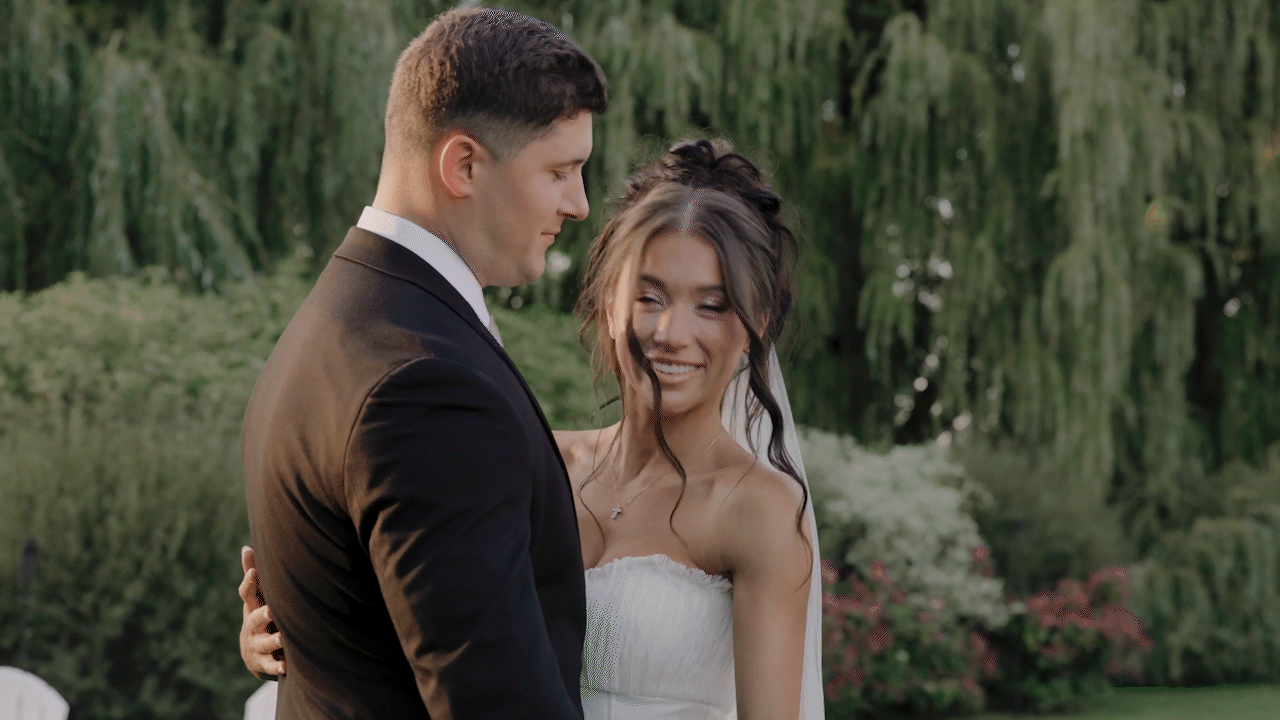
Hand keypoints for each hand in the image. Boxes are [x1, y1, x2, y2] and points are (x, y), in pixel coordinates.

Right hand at [239, 545, 286, 678]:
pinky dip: (278, 666)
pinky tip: (286, 665)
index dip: (249, 583)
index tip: (252, 572)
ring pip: (266, 643)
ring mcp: (257, 645)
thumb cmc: (260, 616)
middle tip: (272, 610)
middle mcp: (253, 626)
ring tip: (283, 637)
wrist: (254, 654)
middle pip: (256, 619)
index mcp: (252, 607)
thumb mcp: (255, 598)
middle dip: (263, 614)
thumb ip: (253, 575)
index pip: (247, 594)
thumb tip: (246, 547)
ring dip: (274, 640)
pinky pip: (272, 665)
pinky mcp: (265, 663)